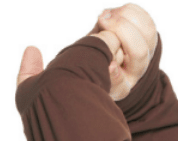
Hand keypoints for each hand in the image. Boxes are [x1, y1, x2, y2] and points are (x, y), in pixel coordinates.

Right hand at [15, 5, 157, 101]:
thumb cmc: (69, 77)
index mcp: (114, 90)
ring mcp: (139, 55)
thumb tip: (31, 50)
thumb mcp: (48, 81)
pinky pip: (145, 21)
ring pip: (146, 35)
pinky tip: (109, 14)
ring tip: (104, 17)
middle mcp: (131, 75)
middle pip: (139, 55)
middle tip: (102, 21)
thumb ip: (32, 72)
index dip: (116, 76)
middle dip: (122, 33)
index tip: (108, 66)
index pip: (120, 84)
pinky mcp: (143, 36)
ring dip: (124, 19)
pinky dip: (129, 12)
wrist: (99, 70)